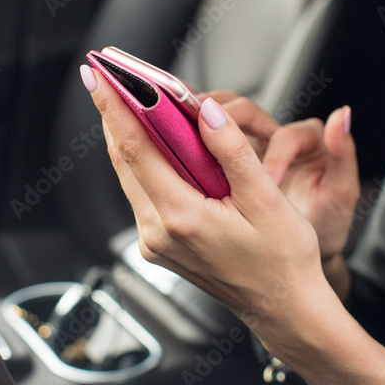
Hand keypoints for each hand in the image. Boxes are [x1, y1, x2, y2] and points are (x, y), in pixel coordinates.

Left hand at [81, 66, 384, 384]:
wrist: (283, 308)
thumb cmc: (283, 260)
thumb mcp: (266, 201)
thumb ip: (231, 152)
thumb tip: (205, 111)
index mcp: (182, 218)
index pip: (137, 150)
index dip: (116, 109)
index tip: (102, 77)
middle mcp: (159, 232)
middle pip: (124, 160)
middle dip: (114, 114)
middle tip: (108, 76)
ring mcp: (156, 241)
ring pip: (130, 176)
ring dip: (128, 136)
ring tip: (126, 98)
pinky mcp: (160, 244)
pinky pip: (142, 191)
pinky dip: (144, 161)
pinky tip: (153, 140)